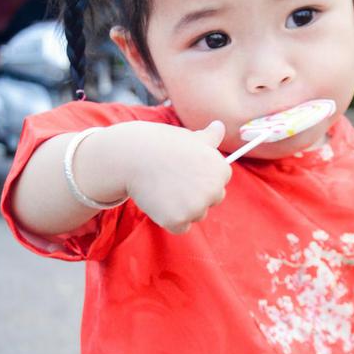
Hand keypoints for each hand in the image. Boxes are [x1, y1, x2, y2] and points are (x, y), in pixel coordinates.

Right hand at [117, 119, 230, 233]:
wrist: (132, 156)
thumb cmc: (160, 144)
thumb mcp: (189, 138)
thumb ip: (209, 138)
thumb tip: (220, 126)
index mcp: (221, 170)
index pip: (219, 184)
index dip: (199, 177)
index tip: (184, 169)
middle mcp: (214, 190)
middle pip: (210, 201)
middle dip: (194, 194)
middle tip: (173, 179)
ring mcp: (197, 207)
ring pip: (196, 215)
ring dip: (182, 208)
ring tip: (164, 187)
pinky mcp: (178, 220)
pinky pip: (180, 227)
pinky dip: (169, 219)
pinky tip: (158, 200)